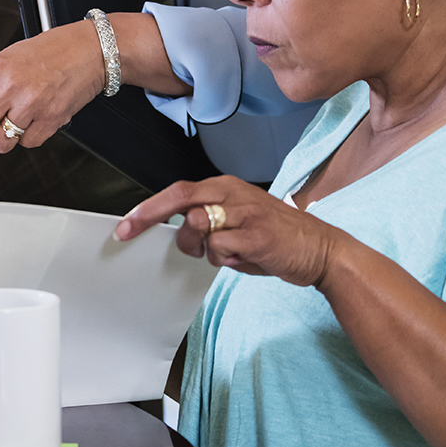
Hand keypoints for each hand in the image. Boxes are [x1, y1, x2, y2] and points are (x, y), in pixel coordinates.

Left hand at [0, 21, 104, 153]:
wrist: (90, 50)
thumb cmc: (51, 51)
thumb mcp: (10, 57)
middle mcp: (10, 88)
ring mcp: (31, 105)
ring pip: (1, 143)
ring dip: (4, 139)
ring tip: (18, 118)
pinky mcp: (51, 119)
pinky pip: (28, 144)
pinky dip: (30, 137)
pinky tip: (38, 117)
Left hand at [113, 176, 345, 287]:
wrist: (320, 249)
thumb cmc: (275, 237)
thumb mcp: (237, 222)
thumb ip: (207, 224)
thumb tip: (178, 232)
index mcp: (226, 187)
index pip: (178, 191)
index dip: (149, 208)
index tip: (125, 225)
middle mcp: (233, 193)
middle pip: (180, 199)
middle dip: (149, 216)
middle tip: (129, 232)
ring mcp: (245, 212)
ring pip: (198, 226)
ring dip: (203, 247)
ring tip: (228, 253)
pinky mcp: (257, 235)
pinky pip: (221, 248)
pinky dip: (225, 259)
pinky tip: (245, 258)